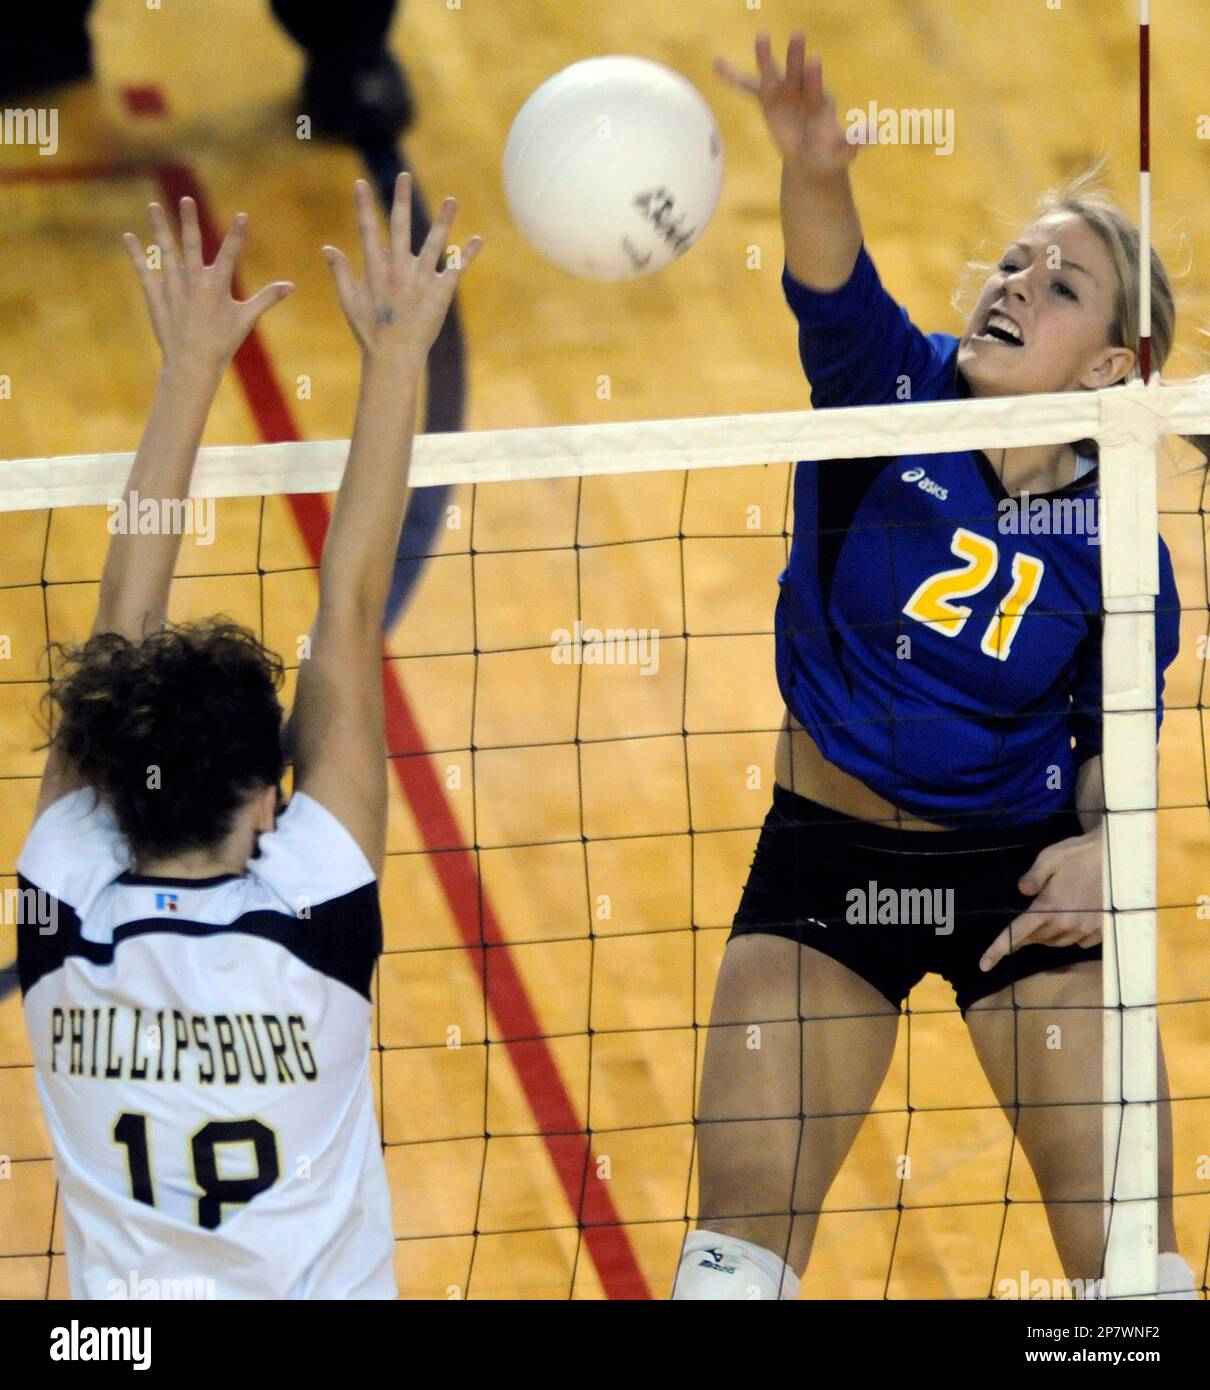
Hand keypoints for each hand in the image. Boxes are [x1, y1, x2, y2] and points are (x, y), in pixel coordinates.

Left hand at [123, 199, 292, 373]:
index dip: (238, 234)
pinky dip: (135, 254)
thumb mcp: (246, 318)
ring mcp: (173, 288)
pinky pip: (144, 271)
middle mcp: (194, 282)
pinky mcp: (156, 297)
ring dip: (159, 228)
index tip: (243, 215)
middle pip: (191, 244)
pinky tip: (128, 236)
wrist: (193, 364)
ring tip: (153, 206)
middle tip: (186, 199)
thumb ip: (267, 297)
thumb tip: (291, 286)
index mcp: (218, 286)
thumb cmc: (222, 342)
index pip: (230, 254)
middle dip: (189, 220)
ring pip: (165, 251)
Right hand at [323, 173, 481, 361]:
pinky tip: (477, 239)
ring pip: (434, 243)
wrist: (394, 357)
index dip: (363, 206)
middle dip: (401, 200)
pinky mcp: (440, 294)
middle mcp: (398, 270)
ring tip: (452, 199)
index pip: (367, 230)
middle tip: (404, 175)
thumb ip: (341, 272)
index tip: (361, 183)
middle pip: (399, 227)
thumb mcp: (349, 301)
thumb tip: (327, 247)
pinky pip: (456, 270)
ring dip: (443, 220)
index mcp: (375, 270)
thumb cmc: (370, 331)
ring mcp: (421, 281)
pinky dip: (468, 255)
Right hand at [714, 31, 861, 176]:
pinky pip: (747, 88)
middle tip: (798, 35)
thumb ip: (854, 142)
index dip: (814, 77)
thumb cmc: (828, 156)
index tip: (814, 60)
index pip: (815, 88)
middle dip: (795, 57)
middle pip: (796, 74)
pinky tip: (716, 65)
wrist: (812, 159)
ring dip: (765, 58)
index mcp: (818, 104)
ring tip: (760, 37)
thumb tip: (877, 133)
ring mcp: (783, 95)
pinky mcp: (767, 101)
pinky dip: (732, 77)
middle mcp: (801, 93)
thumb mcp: (841, 153)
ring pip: (772, 75)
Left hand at [979, 830, 1104, 971]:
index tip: (983, 965)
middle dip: (1026, 933)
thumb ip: (1032, 877)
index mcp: (1048, 908)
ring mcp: (1085, 929)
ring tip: (1052, 912)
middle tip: (1027, 918)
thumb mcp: (1049, 858)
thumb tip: (1022, 892)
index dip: (997, 950)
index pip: (1016, 934)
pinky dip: (1069, 934)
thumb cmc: (1078, 854)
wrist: (1117, 856)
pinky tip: (1073, 917)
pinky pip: (1078, 942)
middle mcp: (1066, 924)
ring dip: (1047, 934)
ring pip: (1056, 942)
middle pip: (1036, 939)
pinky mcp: (1101, 930)